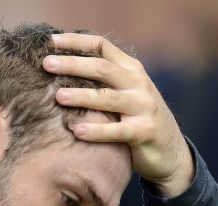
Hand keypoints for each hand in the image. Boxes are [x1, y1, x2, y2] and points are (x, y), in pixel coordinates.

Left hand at [43, 32, 193, 197]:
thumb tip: (61, 65)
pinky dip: (96, 131)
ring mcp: (144, 107)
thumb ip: (102, 79)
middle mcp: (138, 83)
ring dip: (82, 96)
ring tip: (59, 96)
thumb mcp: (125, 92)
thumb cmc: (136, 119)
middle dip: (72, 64)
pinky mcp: (144, 132)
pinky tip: (77, 131)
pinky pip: (117, 130)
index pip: (101, 46)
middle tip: (46, 64)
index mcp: (131, 69)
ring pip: (108, 98)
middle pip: (102, 68)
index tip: (50, 41)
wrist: (170, 151)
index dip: (75, 42)